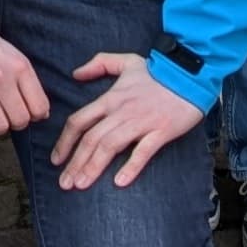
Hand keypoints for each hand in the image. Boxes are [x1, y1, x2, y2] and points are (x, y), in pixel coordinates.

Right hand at [0, 20, 49, 136]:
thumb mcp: (13, 55)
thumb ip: (28, 81)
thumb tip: (42, 113)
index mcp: (19, 66)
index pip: (39, 107)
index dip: (35, 116)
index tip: (26, 112)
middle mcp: (2, 77)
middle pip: (20, 120)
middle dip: (16, 123)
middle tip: (8, 115)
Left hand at [48, 52, 208, 190]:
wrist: (191, 73)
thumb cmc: (158, 71)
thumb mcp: (126, 61)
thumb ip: (99, 63)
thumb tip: (75, 74)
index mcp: (111, 98)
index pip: (80, 121)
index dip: (65, 142)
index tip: (56, 160)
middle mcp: (121, 112)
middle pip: (91, 139)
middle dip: (75, 162)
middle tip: (65, 184)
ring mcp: (141, 122)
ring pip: (110, 146)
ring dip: (94, 167)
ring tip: (81, 184)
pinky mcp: (161, 131)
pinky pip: (143, 151)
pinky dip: (131, 167)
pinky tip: (120, 182)